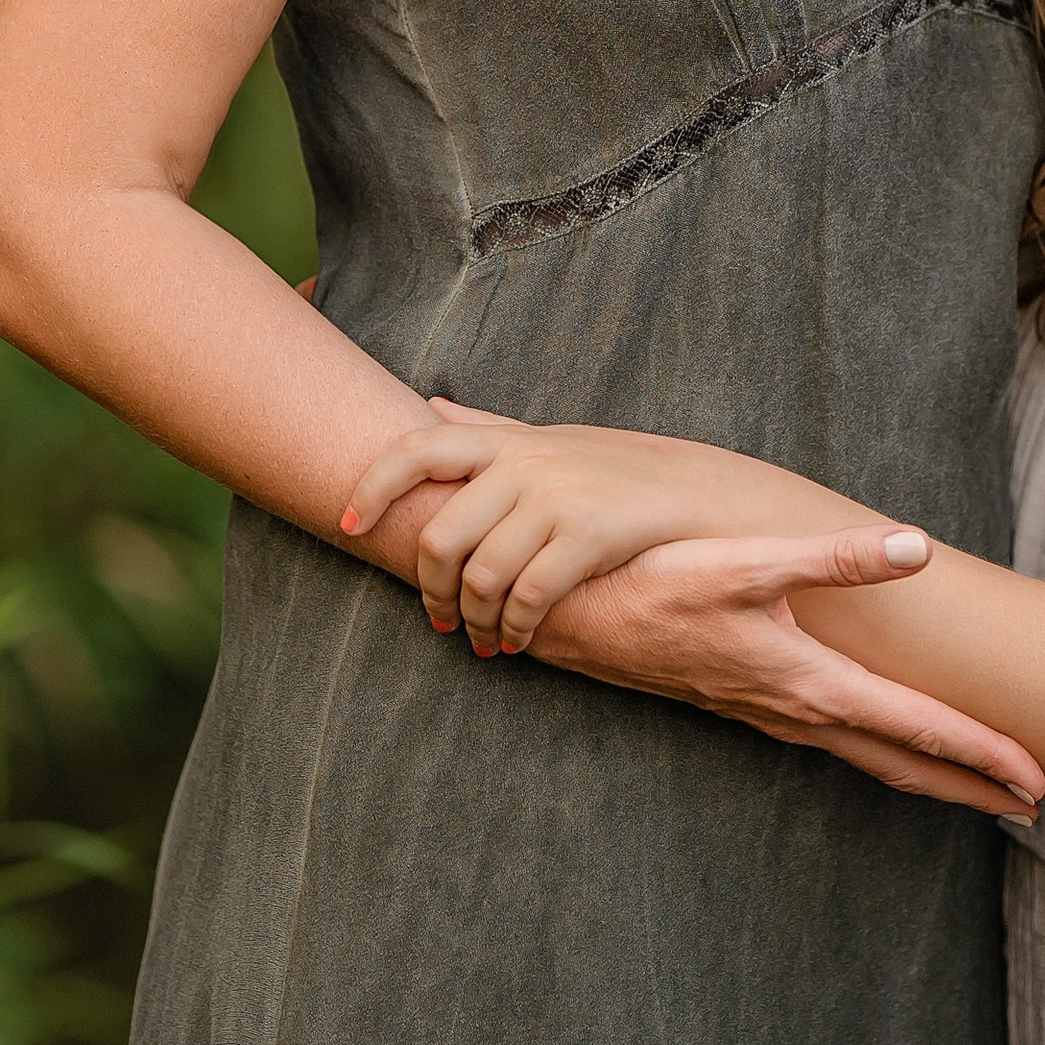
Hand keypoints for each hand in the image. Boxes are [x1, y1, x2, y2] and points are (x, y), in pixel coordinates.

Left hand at [342, 399, 795, 653]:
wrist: (697, 493)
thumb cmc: (616, 470)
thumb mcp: (548, 438)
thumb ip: (486, 426)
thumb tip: (429, 404)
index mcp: (507, 440)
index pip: (415, 447)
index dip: (371, 486)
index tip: (347, 524)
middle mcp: (525, 463)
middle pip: (441, 535)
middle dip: (431, 591)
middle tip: (438, 621)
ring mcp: (556, 498)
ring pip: (481, 575)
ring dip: (473, 621)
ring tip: (481, 641)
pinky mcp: (589, 535)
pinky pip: (528, 594)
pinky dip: (514, 627)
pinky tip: (516, 640)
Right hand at [527, 530, 1044, 819]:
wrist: (574, 622)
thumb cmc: (656, 587)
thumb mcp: (748, 562)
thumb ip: (837, 557)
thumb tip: (916, 545)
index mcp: (813, 686)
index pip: (918, 728)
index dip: (984, 754)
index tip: (1039, 782)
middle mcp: (799, 713)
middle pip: (904, 761)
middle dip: (972, 785)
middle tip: (1037, 806)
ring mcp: (772, 715)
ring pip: (869, 757)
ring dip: (928, 773)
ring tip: (979, 787)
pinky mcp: (750, 704)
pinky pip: (835, 744)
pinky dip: (880, 753)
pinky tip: (881, 743)